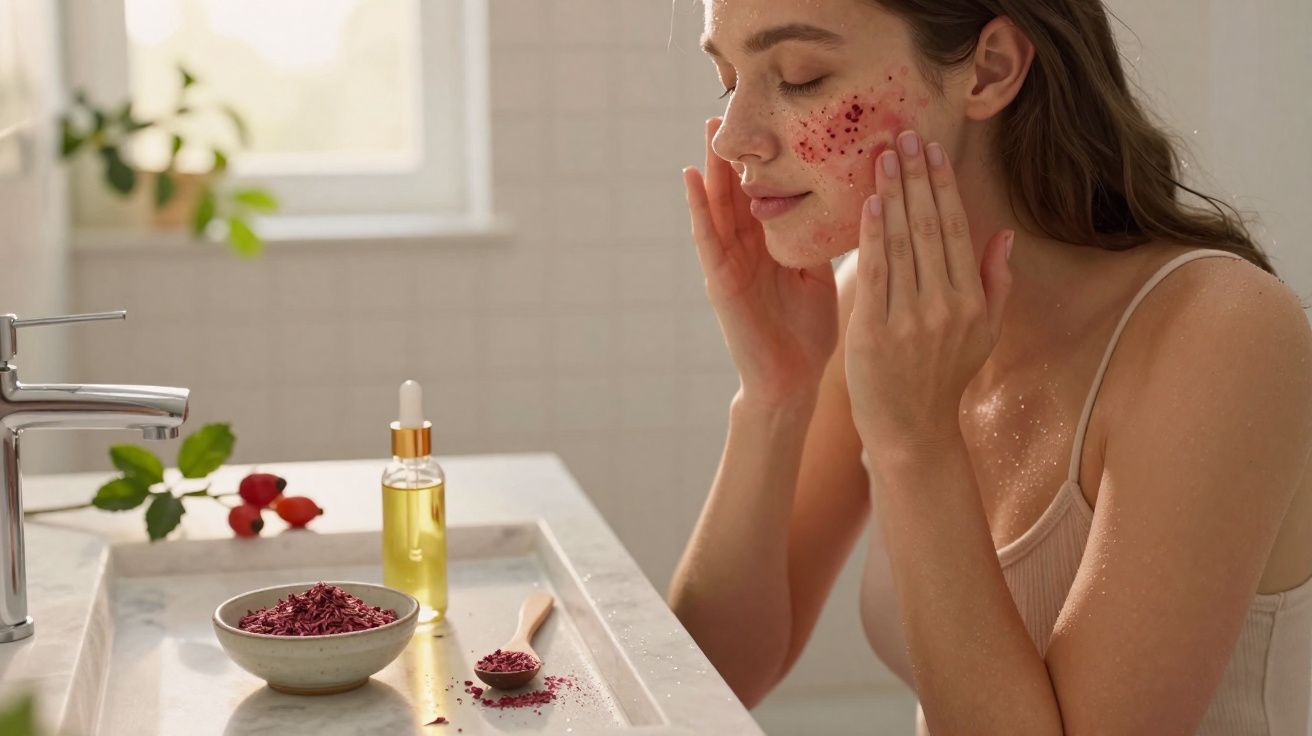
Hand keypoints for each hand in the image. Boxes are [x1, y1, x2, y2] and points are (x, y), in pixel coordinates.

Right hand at [683, 117, 837, 407]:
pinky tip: (691, 178)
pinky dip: (697, 207)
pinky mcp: (719, 281)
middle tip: (729, 109)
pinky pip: (706, 237)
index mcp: (770, 246)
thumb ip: (821, 238)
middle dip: (733, 154)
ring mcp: (729, 263)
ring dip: (711, 168)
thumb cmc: (806, 332)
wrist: (792, 380)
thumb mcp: (818, 273)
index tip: (768, 121)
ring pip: (718, 206)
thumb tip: (854, 198)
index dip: (764, 159)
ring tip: (706, 132)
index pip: (764, 193)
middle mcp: (746, 250)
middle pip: (737, 192)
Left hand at [844, 130, 1013, 453]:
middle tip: (903, 135)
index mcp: (972, 301)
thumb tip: (1005, 234)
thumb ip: (996, 282)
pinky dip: (872, 235)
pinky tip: (867, 203)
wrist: (912, 428)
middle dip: (916, 177)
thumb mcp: (984, 333)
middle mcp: (946, 306)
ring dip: (891, 194)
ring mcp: (910, 319)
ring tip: (882, 156)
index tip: (932, 149)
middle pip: (929, 227)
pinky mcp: (875, 331)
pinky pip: (875, 272)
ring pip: (902, 243)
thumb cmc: (944, 376)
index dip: (943, 186)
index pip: (956, 229)